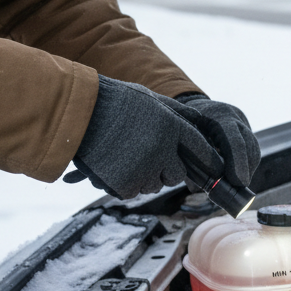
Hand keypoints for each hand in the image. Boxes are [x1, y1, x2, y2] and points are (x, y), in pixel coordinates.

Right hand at [64, 76, 258, 198]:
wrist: (76, 114)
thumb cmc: (112, 101)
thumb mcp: (149, 99)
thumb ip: (175, 112)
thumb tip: (199, 120)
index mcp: (172, 126)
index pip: (201, 149)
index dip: (208, 160)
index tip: (214, 169)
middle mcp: (163, 150)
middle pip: (178, 174)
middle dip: (168, 170)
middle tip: (151, 159)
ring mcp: (144, 169)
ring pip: (155, 184)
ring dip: (145, 177)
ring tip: (126, 157)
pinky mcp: (126, 185)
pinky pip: (134, 191)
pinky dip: (126, 184)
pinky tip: (114, 166)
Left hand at [171, 94, 260, 187]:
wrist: (195, 104)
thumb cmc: (185, 123)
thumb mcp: (184, 136)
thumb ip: (189, 159)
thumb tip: (196, 188)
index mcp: (218, 117)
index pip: (234, 141)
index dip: (238, 163)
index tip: (237, 182)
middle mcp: (234, 117)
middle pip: (249, 145)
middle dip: (246, 169)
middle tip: (238, 187)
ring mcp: (242, 122)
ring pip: (253, 148)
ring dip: (248, 169)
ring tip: (237, 184)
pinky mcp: (246, 129)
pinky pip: (252, 149)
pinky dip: (247, 164)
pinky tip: (237, 175)